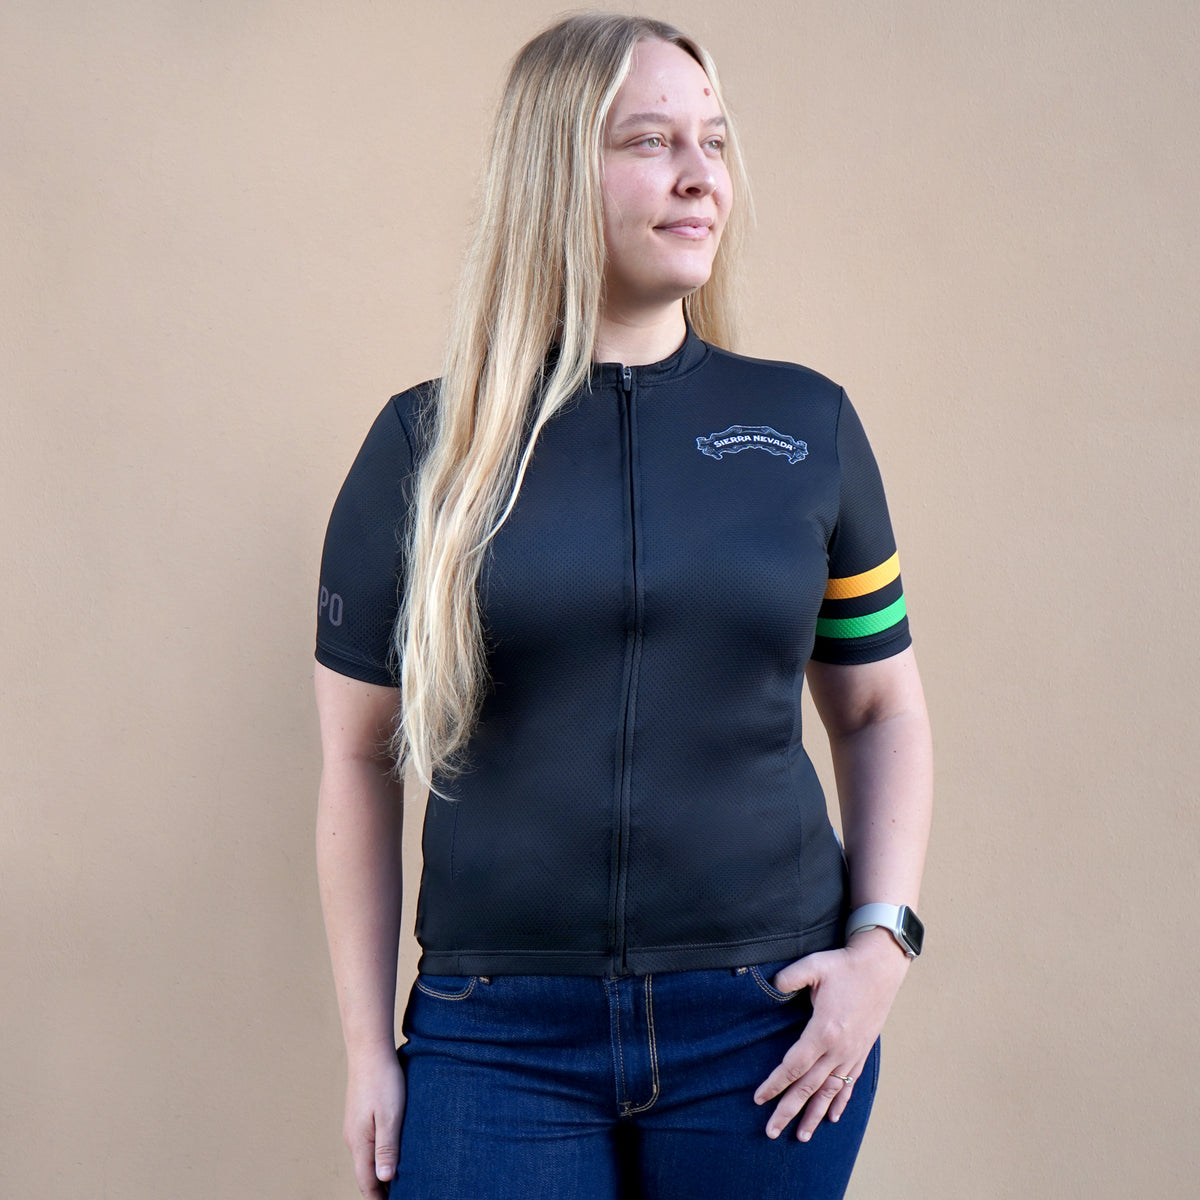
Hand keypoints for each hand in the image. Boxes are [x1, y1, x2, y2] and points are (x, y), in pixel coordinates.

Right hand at [343, 1045, 405, 1197]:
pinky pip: (367, 1145)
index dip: (379, 1199)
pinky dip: (377, 1156)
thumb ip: (387, 1147)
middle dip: (378, 1190)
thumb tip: (383, 1180)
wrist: (369, 1051)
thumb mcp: (391, 1116)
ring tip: (396, 1183)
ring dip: (378, 1173)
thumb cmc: (384, 1081)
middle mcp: (353, 1138)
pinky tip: (390, 1153)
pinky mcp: (359, 1116)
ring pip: (365, 1159)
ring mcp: (354, 1127)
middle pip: (364, 1174)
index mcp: (360, 1143)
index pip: (367, 1182)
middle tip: (400, 1196)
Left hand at [753, 928, 908, 1140]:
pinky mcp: (862, 1051)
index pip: (793, 1066)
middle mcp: (838, 1049)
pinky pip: (849, 1083)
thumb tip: (772, 986)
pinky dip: (840, 1102)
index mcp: (823, 1031)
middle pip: (808, 1087)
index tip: (758, 1099)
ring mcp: (852, 1053)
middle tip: (770, 1132)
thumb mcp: (813, 965)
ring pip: (829, 1092)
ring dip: (814, 1115)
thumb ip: (788, 978)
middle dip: (788, 1110)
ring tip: (801, 1136)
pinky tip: (833, 1117)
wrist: (881, 967)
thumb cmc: (844, 966)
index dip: (774, 1084)